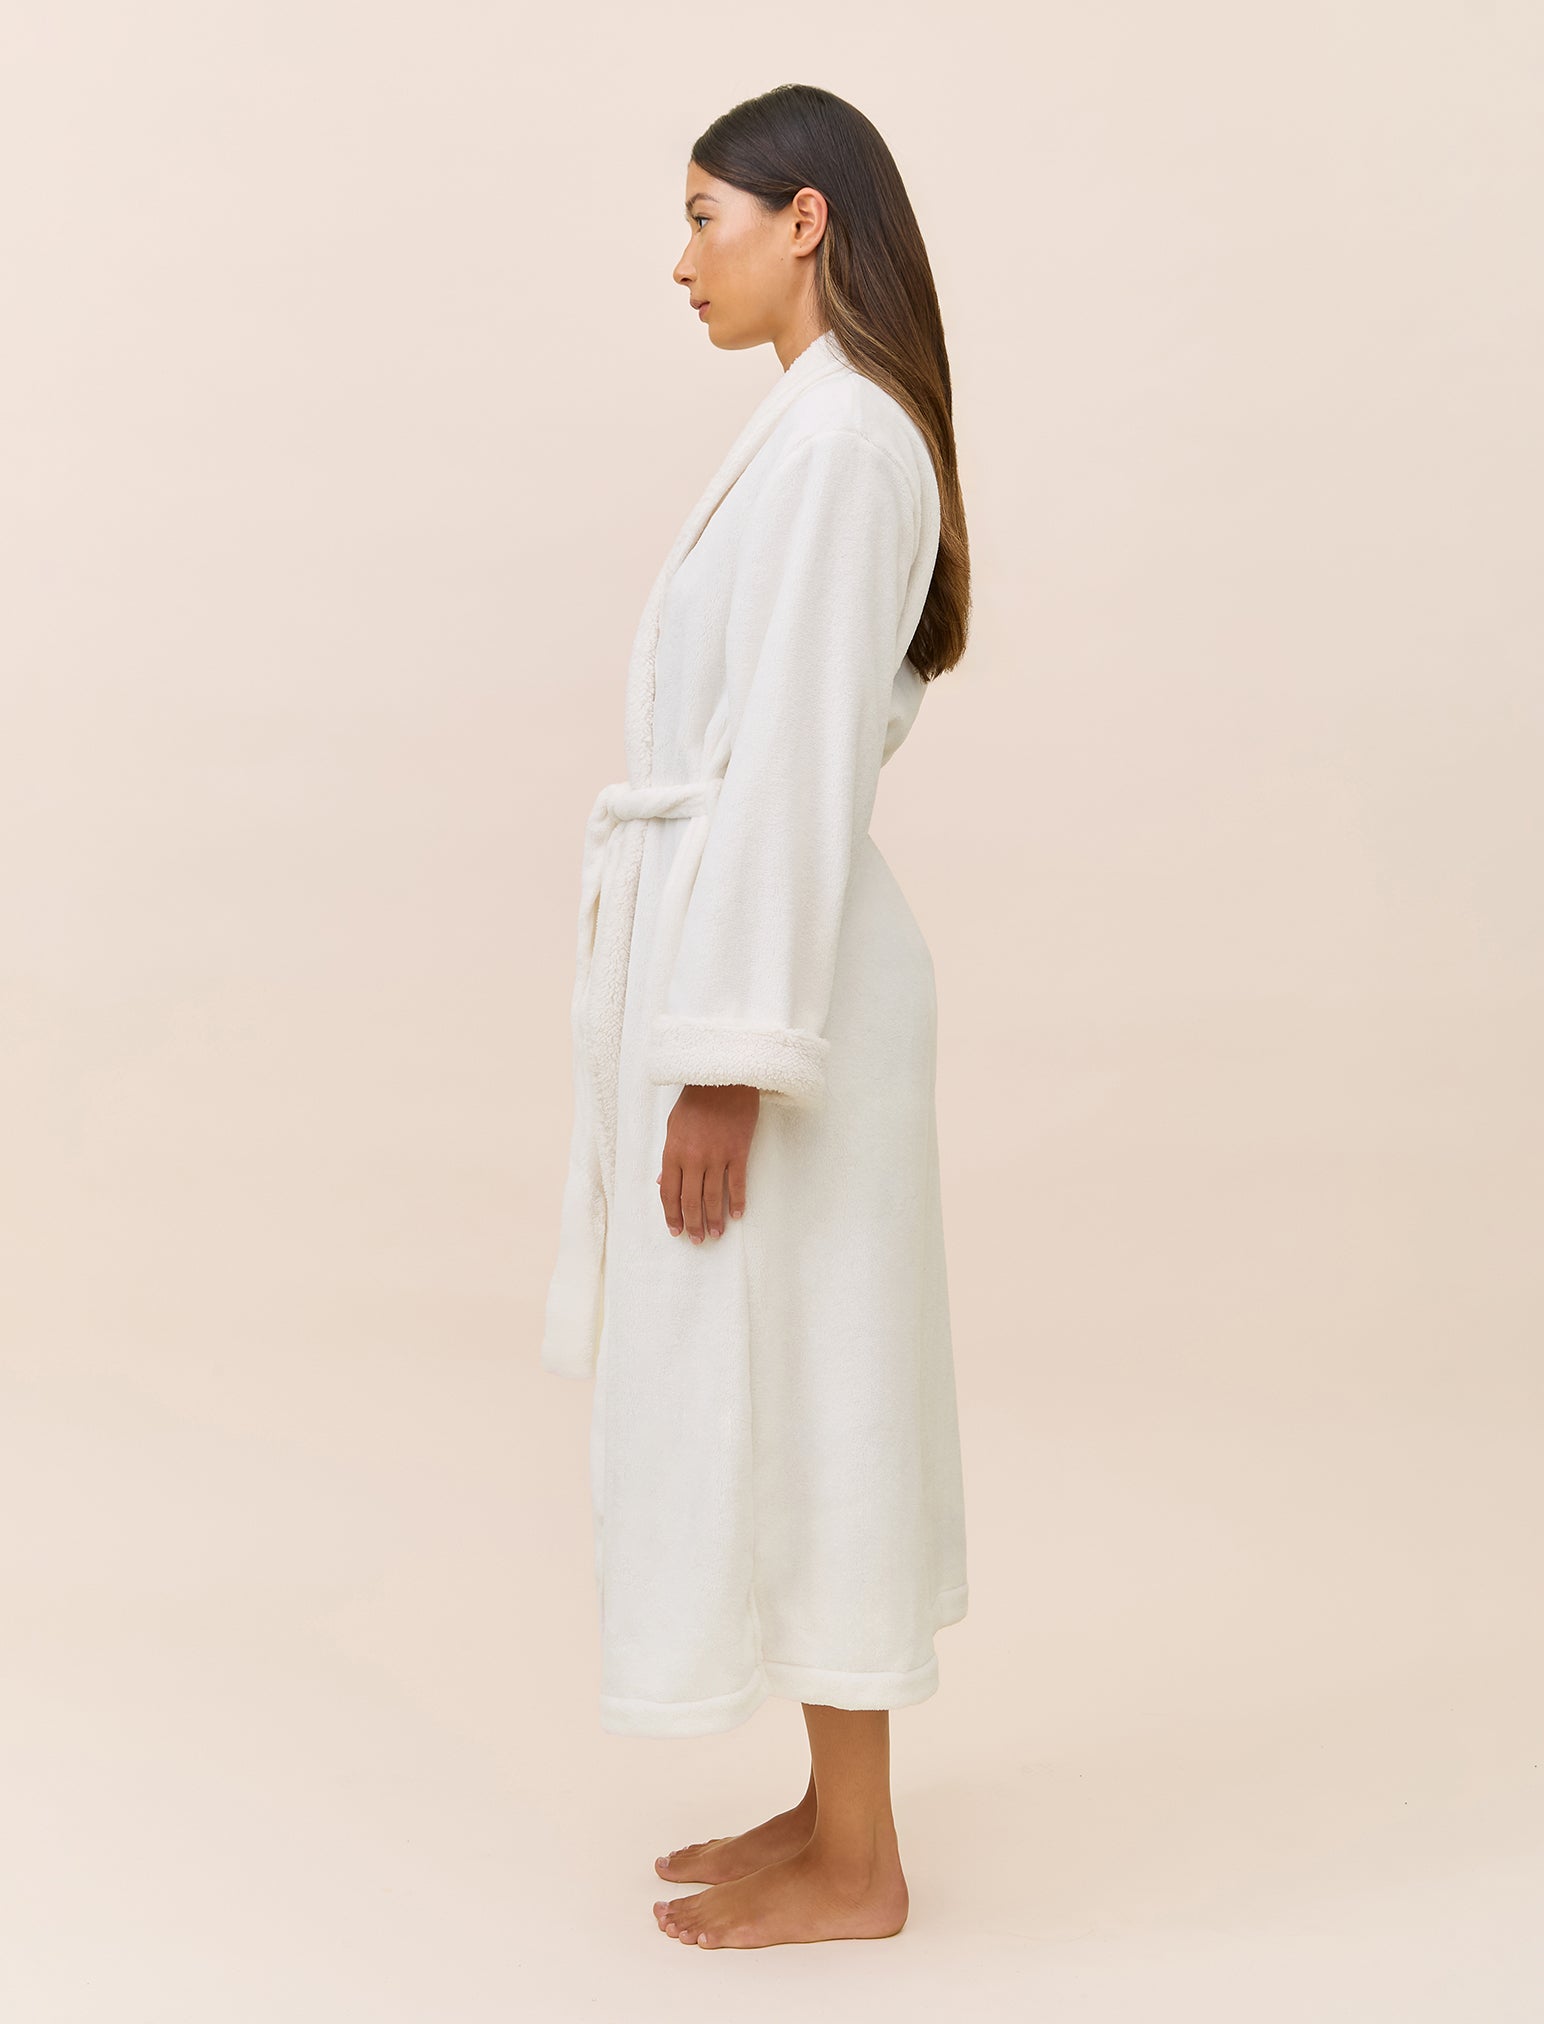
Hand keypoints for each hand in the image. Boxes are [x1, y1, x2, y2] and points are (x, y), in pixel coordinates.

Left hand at [657, 1084, 758, 1241]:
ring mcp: (716, 1156)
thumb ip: (669, 1158)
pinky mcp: (738, 1151)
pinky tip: (738, 1214)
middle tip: (697, 1240)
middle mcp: (693, 1158)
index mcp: (673, 1152)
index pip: (670, 1193)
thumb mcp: (673, 1126)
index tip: (675, 1231)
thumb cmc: (696, 1100)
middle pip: (691, 1200)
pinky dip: (738, 1201)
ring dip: (714, 1219)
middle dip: (693, 1224)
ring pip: (713, 1197)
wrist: (722, 1079)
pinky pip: (737, 1183)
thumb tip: (664, 1183)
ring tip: (716, 1234)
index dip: (672, 1215)